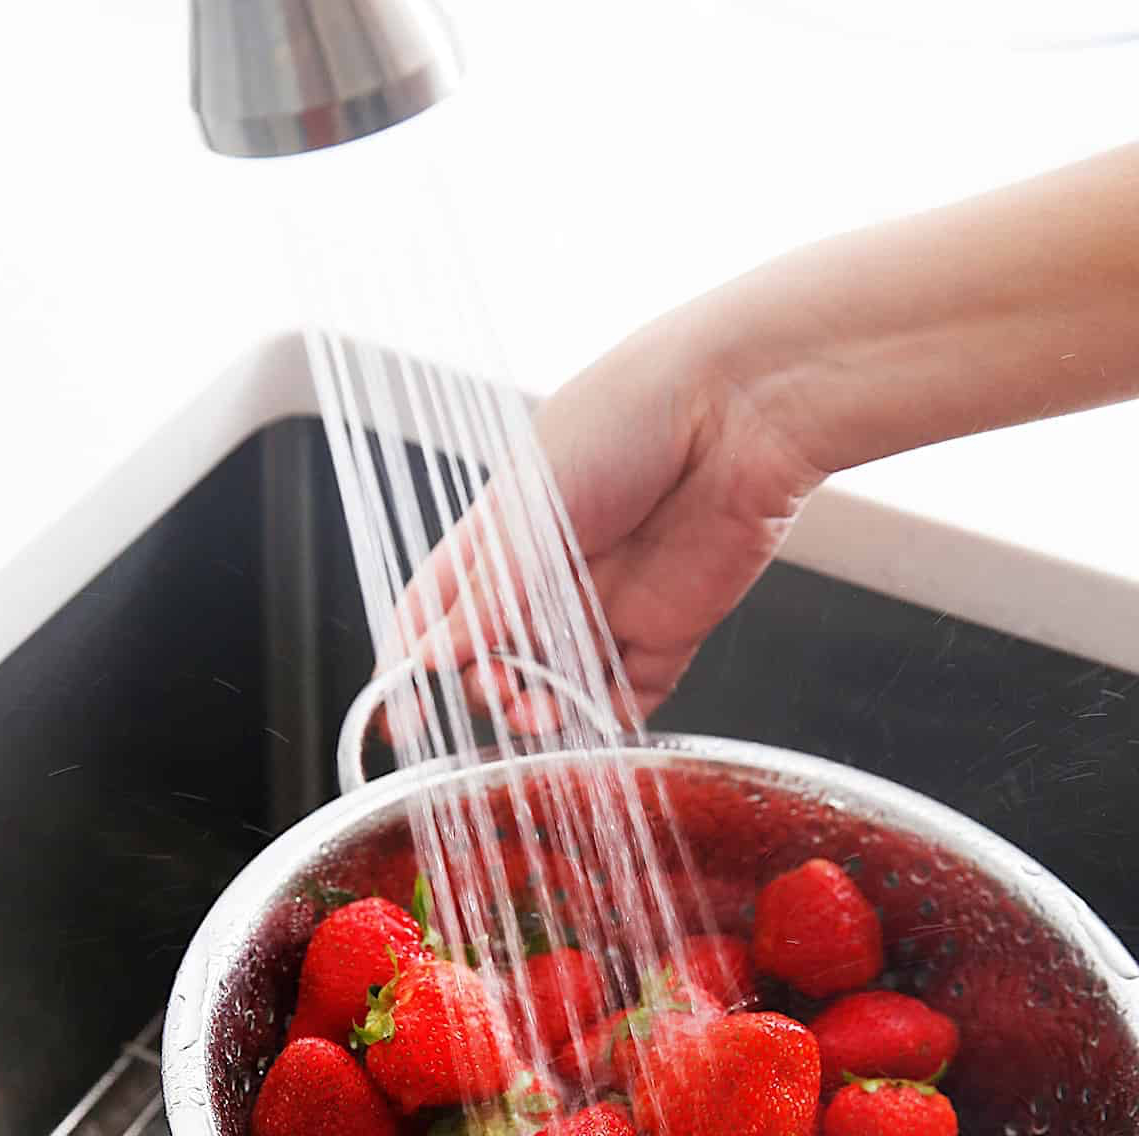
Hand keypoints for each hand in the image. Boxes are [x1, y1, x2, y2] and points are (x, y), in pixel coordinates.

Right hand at [398, 288, 822, 732]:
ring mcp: (610, 604)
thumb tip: (431, 656)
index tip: (399, 710)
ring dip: (539, 712)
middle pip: (498, 656)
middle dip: (485, 686)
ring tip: (536, 714)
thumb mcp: (534, 505)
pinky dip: (605, 719)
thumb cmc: (629, 415)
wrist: (739, 407)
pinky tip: (589, 725)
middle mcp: (554, 574)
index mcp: (505, 533)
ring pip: (559, 685)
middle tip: (494, 690)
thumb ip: (489, 592)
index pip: (440, 609)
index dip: (413, 660)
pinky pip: (631, 693)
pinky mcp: (670, 628)